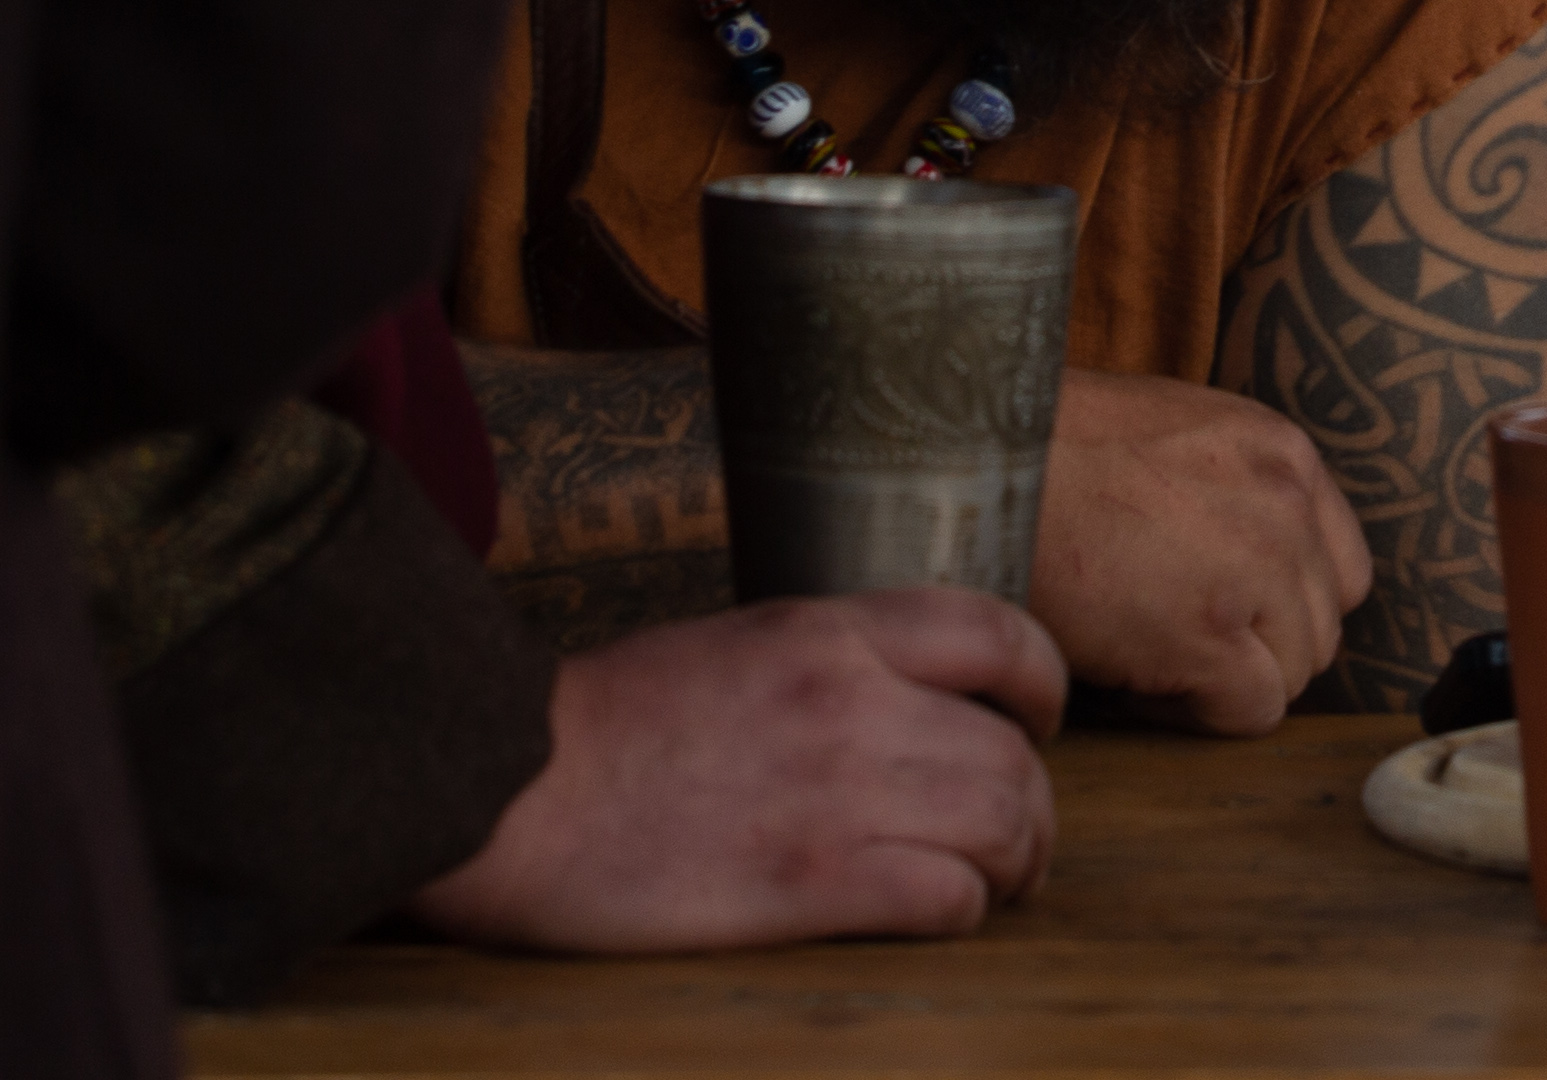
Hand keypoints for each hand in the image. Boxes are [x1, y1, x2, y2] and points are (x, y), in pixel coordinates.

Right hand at [411, 587, 1065, 951]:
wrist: (503, 785)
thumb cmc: (598, 726)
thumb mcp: (732, 646)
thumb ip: (824, 664)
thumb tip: (894, 701)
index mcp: (830, 631)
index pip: (999, 634)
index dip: (1043, 684)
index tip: (1040, 721)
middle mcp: (854, 700)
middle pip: (1016, 751)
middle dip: (1036, 805)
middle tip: (1022, 841)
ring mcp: (840, 792)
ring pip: (1002, 824)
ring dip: (1018, 862)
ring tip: (999, 885)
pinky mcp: (812, 882)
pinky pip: (944, 897)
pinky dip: (961, 911)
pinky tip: (939, 916)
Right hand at [1026, 363, 1369, 729]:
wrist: (985, 466)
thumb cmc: (1050, 453)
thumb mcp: (1174, 437)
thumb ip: (1234, 492)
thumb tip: (1247, 568)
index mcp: (1281, 452)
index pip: (1339, 566)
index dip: (1283, 602)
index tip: (1219, 607)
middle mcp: (1288, 504)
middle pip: (1320, 625)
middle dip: (1254, 647)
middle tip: (1169, 632)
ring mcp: (1261, 569)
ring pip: (1294, 674)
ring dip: (1225, 680)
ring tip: (1145, 646)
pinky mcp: (1215, 634)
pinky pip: (1250, 712)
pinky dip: (1194, 712)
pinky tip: (1133, 672)